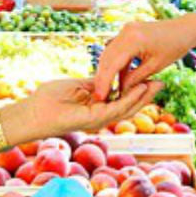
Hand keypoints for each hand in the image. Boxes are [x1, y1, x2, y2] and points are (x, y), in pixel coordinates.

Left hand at [23, 78, 162, 134]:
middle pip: (129, 106)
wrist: (34, 113)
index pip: (120, 98)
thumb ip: (95, 83)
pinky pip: (117, 108)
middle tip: (161, 81)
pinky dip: (130, 99)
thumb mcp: (77, 86)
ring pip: (127, 109)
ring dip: (143, 97)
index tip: (148, 77)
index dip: (135, 89)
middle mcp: (100, 115)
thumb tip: (108, 77)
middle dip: (145, 95)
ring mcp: (99, 119)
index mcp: (96, 106)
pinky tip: (141, 89)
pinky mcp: (94, 119)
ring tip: (157, 84)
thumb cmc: (48, 100)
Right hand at [94, 21, 193, 100]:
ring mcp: (125, 30)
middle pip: (106, 58)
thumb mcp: (155, 67)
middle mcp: (126, 31)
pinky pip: (117, 50)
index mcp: (133, 39)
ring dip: (107, 71)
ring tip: (107, 90)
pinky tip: (117, 79)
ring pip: (109, 54)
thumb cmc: (174, 47)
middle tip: (100, 96)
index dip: (105, 82)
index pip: (113, 64)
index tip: (100, 98)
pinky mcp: (128, 32)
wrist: (184, 29)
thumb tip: (120, 92)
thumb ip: (136, 78)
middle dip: (102, 77)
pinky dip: (116, 64)